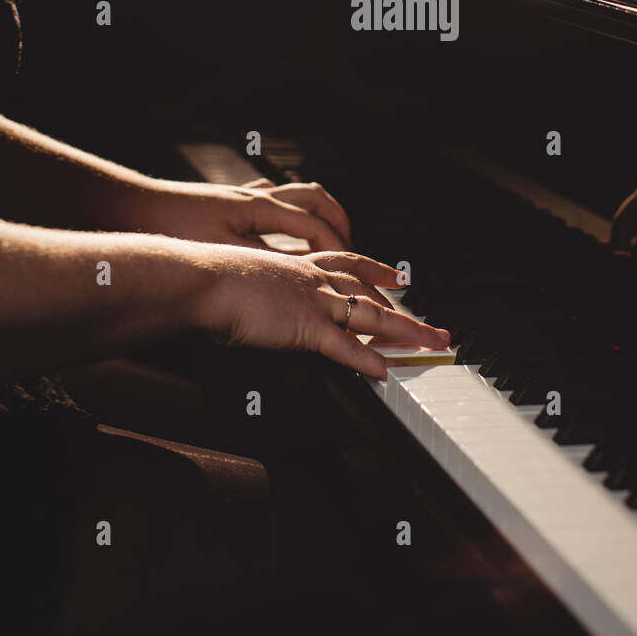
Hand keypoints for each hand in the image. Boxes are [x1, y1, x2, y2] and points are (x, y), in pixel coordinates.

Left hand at [135, 178, 352, 251]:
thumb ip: (261, 263)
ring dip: (319, 214)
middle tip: (354, 250)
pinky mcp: (229, 202)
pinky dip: (290, 213)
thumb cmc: (172, 229)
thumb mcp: (220, 253)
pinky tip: (284, 230)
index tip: (353, 270)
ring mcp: (243, 196)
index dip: (339, 248)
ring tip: (330, 237)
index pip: (315, 225)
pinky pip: (273, 199)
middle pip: (316, 200)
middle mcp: (257, 196)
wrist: (132, 208)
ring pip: (296, 195)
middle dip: (340, 224)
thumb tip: (296, 277)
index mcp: (259, 208)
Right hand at [197, 247, 447, 379]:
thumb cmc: (211, 280)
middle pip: (372, 293)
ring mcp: (312, 302)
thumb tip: (256, 304)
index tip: (400, 277)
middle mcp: (313, 280)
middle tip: (434, 327)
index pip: (349, 264)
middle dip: (407, 313)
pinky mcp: (304, 326)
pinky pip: (344, 346)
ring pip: (371, 316)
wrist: (202, 280)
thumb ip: (260, 292)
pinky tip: (385, 371)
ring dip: (405, 334)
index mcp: (298, 265)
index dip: (378, 271)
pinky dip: (367, 359)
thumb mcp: (244, 279)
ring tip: (430, 347)